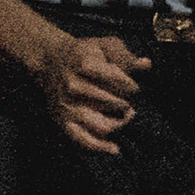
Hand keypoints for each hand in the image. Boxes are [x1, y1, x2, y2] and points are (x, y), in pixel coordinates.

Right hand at [33, 29, 149, 158]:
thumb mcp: (103, 45)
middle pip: (112, 102)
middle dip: (126, 102)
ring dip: (119, 123)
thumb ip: (125, 55)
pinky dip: (99, 147)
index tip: (133, 86)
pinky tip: (114, 149)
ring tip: (126, 114)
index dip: (131, 85)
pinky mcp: (62, 120)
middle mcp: (73, 85)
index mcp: (84, 64)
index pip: (117, 80)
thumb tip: (145, 65)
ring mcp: (68, 106)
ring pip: (102, 124)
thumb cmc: (83, 53)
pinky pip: (82, 140)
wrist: (49, 61)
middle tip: (129, 100)